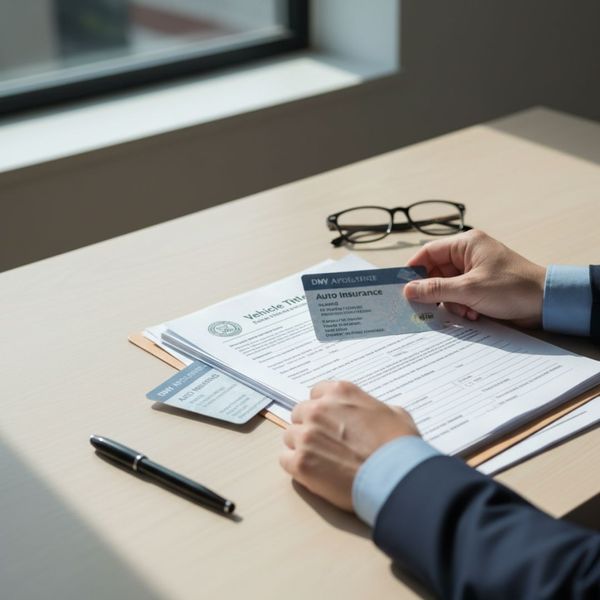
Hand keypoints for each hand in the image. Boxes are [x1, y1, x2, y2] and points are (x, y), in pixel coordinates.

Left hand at [279, 381, 418, 510]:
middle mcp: (319, 409)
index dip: (323, 408)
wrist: (395, 477)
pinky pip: (285, 459)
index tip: (329, 420)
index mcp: (340, 393)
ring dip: (302, 446)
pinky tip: (312, 473)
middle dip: (310, 426)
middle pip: (300, 413)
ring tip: (321, 461)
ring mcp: (307, 435)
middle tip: (325, 443)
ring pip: (290, 436)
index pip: (317, 393)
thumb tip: (370, 414)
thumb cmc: (399, 447)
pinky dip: (296, 466)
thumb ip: (372, 407)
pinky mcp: (300, 462)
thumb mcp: (394, 413)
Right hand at [404, 229, 545, 326]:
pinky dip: (462, 307)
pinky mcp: (480, 287)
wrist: (547, 303)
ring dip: (451, 303)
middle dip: (436, 292)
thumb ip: (436, 289)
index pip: (428, 252)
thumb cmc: (512, 288)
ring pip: (446, 288)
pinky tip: (473, 314)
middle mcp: (468, 255)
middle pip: (436, 272)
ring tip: (465, 311)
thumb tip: (408, 290)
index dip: (414, 269)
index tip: (403, 287)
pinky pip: (459, 296)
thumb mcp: (469, 289)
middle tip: (428, 307)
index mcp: (466, 244)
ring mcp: (474, 272)